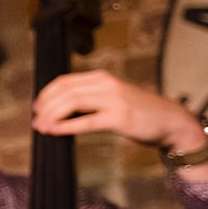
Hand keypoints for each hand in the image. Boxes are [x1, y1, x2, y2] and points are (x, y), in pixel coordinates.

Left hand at [31, 70, 207, 153]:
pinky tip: (54, 131)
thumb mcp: (112, 97)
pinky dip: (66, 126)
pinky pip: (86, 121)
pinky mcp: (119, 118)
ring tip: (41, 127)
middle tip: (35, 120)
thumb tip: (59, 109)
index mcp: (101, 77)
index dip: (46, 94)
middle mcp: (106, 84)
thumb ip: (89, 99)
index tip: (37, 108)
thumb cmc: (139, 112)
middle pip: (64, 91)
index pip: (64, 81)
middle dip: (45, 106)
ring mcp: (114, 100)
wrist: (171, 121)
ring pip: (72, 103)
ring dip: (51, 115)